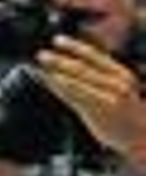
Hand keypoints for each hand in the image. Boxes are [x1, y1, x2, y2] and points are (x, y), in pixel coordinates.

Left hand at [38, 35, 145, 165]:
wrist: (139, 135)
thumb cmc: (124, 111)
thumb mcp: (118, 87)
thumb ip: (96, 75)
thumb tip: (68, 62)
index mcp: (121, 74)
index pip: (94, 56)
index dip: (74, 46)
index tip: (56, 39)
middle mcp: (117, 84)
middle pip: (82, 69)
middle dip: (59, 60)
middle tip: (41, 54)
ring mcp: (108, 98)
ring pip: (75, 83)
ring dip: (54, 74)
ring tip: (39, 67)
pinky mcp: (98, 112)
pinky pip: (73, 97)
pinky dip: (58, 88)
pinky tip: (48, 82)